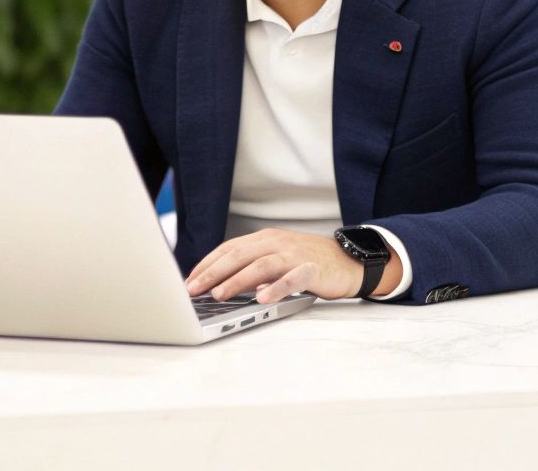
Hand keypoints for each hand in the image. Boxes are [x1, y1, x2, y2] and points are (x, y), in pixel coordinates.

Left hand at [186, 229, 368, 303]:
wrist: (349, 262)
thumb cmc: (308, 263)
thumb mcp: (276, 259)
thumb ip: (251, 268)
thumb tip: (219, 285)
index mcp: (265, 238)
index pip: (229, 248)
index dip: (207, 264)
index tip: (189, 281)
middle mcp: (277, 242)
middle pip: (238, 254)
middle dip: (213, 273)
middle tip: (194, 290)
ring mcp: (294, 255)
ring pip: (260, 265)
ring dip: (237, 280)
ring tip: (219, 295)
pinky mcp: (311, 269)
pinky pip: (291, 278)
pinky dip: (275, 288)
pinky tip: (261, 299)